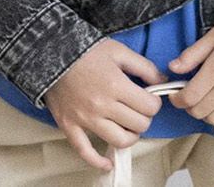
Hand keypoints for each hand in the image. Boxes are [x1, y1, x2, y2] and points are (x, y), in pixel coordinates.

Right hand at [43, 38, 168, 172]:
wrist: (51, 52)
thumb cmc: (86, 50)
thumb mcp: (118, 50)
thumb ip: (143, 66)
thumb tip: (162, 81)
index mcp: (115, 85)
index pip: (149, 107)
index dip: (154, 102)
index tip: (149, 97)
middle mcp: (102, 106)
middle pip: (138, 125)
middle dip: (144, 117)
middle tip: (138, 108)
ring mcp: (85, 119)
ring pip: (119, 141)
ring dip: (130, 136)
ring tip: (128, 126)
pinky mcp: (70, 126)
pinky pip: (85, 152)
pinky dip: (98, 161)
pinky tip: (108, 163)